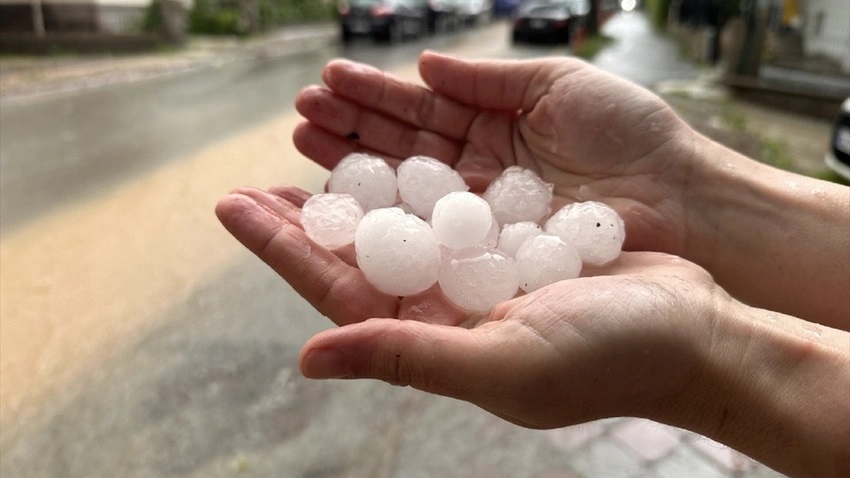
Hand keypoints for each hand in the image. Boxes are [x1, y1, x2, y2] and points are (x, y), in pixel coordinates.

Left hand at [215, 185, 718, 428]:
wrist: (695, 329)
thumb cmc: (605, 357)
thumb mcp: (498, 363)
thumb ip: (403, 356)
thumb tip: (307, 360)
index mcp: (431, 336)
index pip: (335, 286)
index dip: (281, 245)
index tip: (234, 203)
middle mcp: (446, 304)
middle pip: (357, 249)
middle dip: (304, 212)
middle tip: (257, 172)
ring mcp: (479, 270)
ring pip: (399, 216)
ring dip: (356, 180)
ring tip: (316, 141)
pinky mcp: (513, 239)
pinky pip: (450, 196)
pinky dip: (417, 169)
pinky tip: (393, 144)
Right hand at [293, 51, 697, 255]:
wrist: (682, 201)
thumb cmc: (631, 138)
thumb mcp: (557, 87)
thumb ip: (489, 80)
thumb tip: (426, 66)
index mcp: (492, 130)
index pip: (418, 113)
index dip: (371, 99)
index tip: (323, 85)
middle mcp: (475, 177)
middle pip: (399, 154)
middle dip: (348, 132)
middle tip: (297, 117)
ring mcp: (476, 220)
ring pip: (402, 194)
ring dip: (352, 170)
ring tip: (302, 145)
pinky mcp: (484, 258)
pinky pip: (424, 238)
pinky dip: (384, 221)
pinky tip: (343, 201)